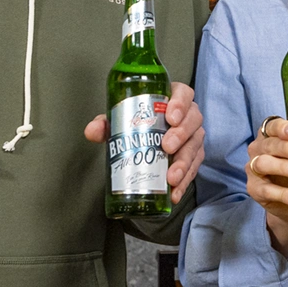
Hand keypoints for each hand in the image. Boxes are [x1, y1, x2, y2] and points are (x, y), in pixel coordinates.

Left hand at [84, 82, 205, 203]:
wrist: (143, 141)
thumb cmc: (136, 125)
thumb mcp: (120, 122)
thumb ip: (105, 124)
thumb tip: (92, 131)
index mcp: (172, 99)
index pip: (184, 94)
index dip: (180, 104)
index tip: (170, 118)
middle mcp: (187, 117)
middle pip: (193, 121)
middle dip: (181, 135)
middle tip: (166, 147)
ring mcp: (192, 137)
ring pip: (195, 147)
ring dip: (185, 163)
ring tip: (171, 177)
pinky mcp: (193, 157)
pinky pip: (194, 168)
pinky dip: (185, 181)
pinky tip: (174, 193)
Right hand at [246, 117, 287, 255]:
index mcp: (274, 134)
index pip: (272, 125)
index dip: (281, 126)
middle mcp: (261, 148)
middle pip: (268, 143)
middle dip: (285, 146)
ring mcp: (255, 168)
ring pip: (263, 163)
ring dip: (282, 167)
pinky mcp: (256, 189)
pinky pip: (265, 190)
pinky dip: (281, 194)